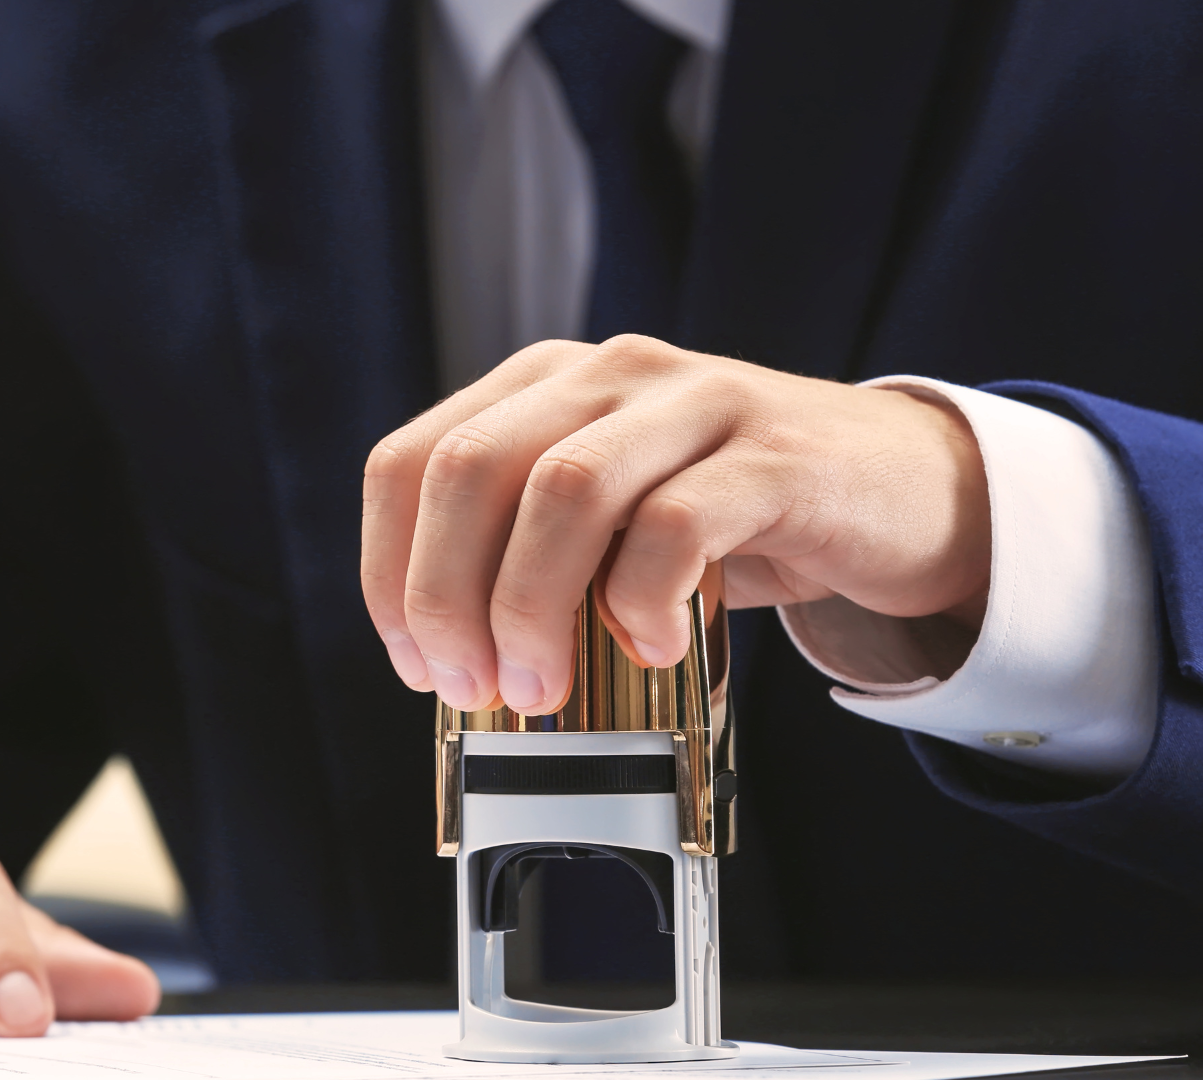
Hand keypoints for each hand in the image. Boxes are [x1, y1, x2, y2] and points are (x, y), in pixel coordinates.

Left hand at [361, 335, 990, 714]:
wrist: (905, 490)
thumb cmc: (737, 522)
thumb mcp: (611, 527)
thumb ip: (530, 561)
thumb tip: (450, 663)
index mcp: (542, 387)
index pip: (409, 460)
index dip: (391, 571)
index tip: (417, 664)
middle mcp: (606, 374)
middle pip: (469, 470)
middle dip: (446, 596)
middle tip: (473, 687)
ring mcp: (691, 401)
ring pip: (563, 489)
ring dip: (530, 606)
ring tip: (544, 687)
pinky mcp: (772, 453)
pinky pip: (675, 523)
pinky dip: (643, 602)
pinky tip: (654, 647)